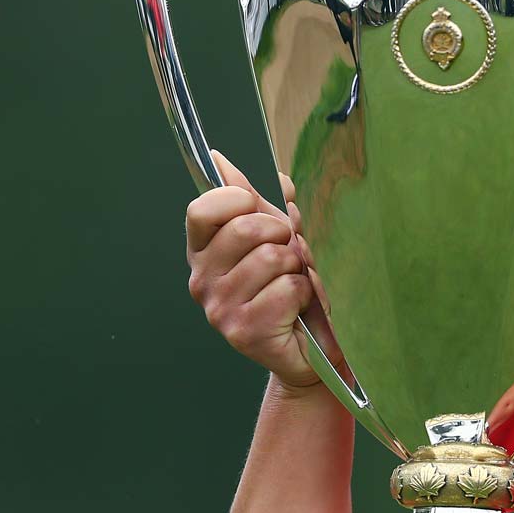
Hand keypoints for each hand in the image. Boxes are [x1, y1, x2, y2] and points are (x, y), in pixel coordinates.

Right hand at [185, 150, 325, 390]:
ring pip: (273, 258)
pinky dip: (306, 293)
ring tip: (296, 284)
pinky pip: (289, 288)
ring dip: (298, 267)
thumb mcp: (275, 239)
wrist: (311, 353)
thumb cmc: (292, 291)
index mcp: (203, 253)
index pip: (202, 209)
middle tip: (291, 255)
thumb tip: (222, 159)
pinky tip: (299, 309)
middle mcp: (202, 281)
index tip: (258, 207)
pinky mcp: (244, 331)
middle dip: (283, 235)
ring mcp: (219, 309)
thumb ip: (255, 201)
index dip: (237, 199)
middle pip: (246, 229)